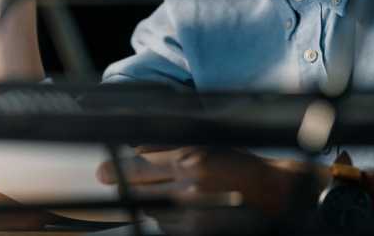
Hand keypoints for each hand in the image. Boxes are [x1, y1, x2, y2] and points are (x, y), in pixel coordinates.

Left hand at [97, 147, 323, 224]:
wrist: (272, 194)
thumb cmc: (238, 164)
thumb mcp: (203, 145)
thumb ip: (168, 149)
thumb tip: (132, 150)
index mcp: (190, 160)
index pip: (140, 166)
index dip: (116, 170)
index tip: (101, 172)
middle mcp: (190, 187)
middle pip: (140, 189)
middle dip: (125, 184)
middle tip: (110, 178)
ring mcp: (194, 213)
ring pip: (152, 209)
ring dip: (150, 201)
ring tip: (168, 192)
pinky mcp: (198, 231)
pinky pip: (166, 226)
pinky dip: (165, 217)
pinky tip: (179, 208)